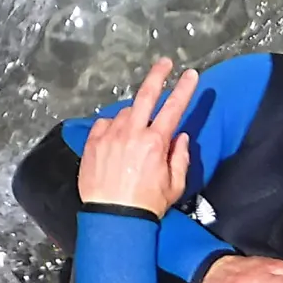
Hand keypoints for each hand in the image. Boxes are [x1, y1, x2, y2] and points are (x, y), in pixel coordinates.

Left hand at [78, 57, 198, 217]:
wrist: (113, 218)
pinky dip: (112, 127)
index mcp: (155, 142)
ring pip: (124, 113)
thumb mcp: (174, 185)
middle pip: (146, 95)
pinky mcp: (92, 143)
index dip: (184, 89)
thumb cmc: (147, 205)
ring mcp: (109, 136)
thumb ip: (180, 157)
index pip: (174, 107)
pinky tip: (115, 138)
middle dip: (158, 75)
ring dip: (132, 117)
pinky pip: (104, 124)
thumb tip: (179, 137)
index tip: (191, 75)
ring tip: (133, 136)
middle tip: (164, 63)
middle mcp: (132, 133)